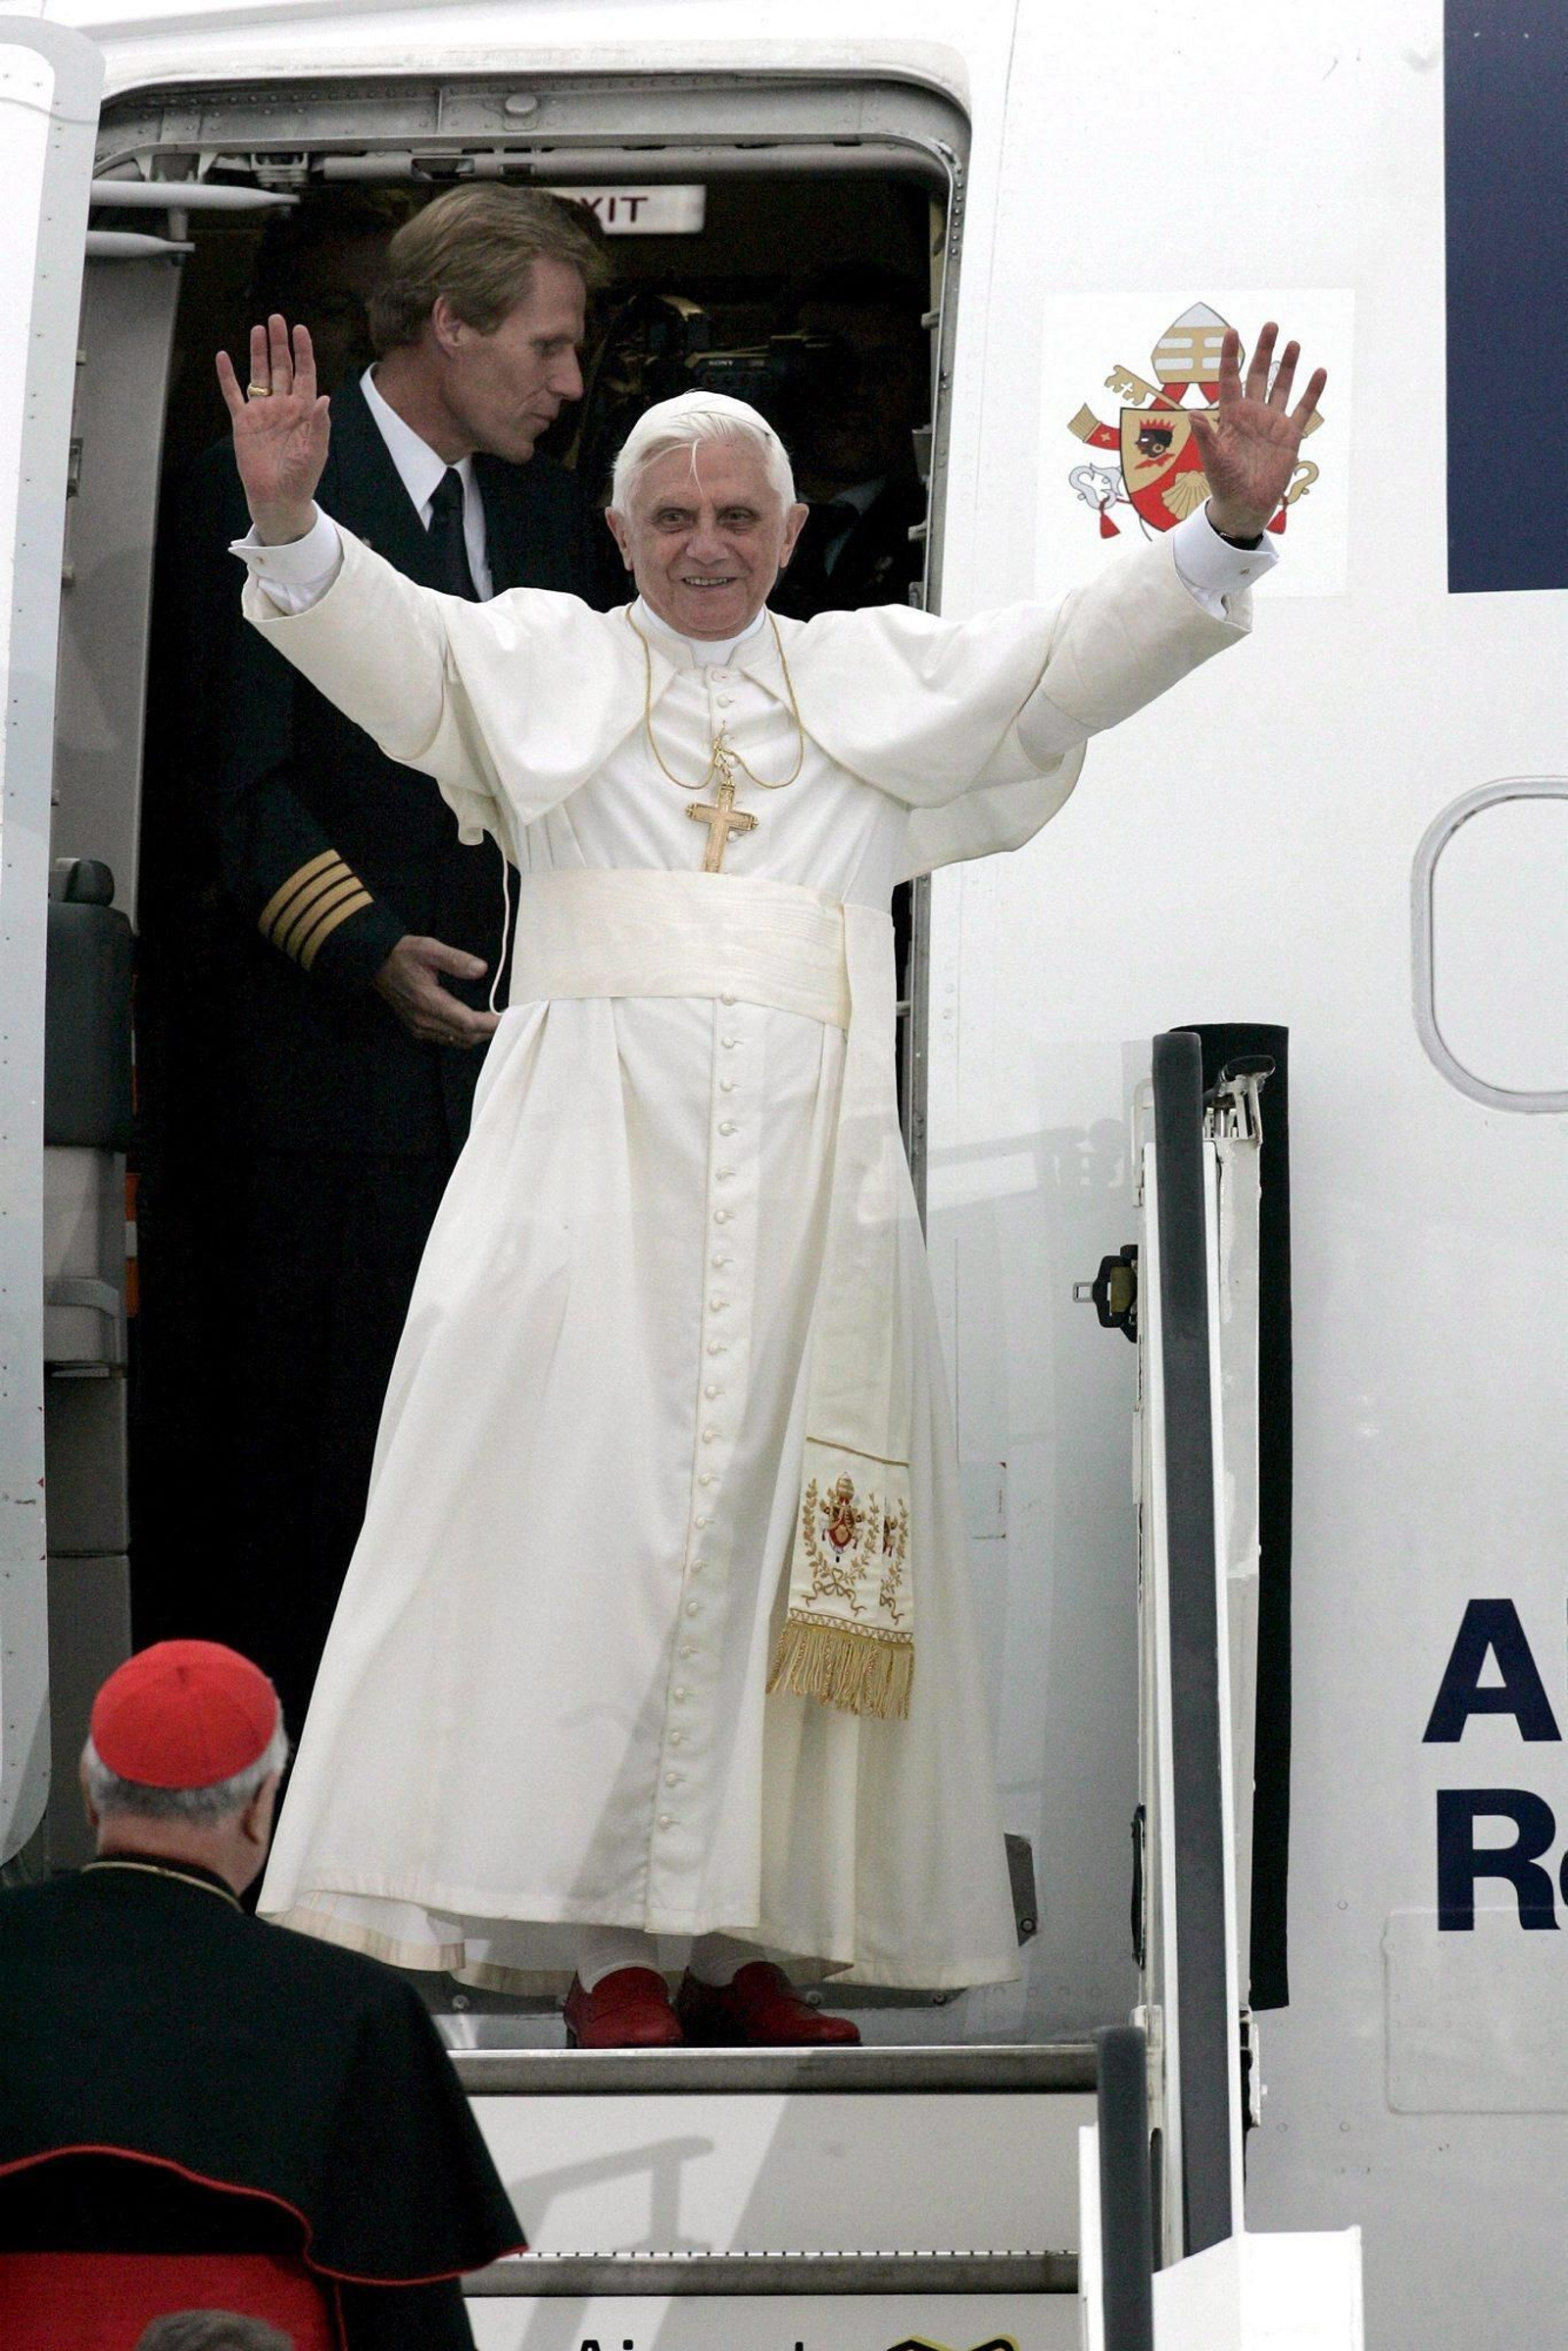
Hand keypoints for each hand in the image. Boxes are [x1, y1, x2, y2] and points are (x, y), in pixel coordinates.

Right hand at [216, 315, 330, 543]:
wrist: (278, 499)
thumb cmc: (301, 478)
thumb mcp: (315, 452)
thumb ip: (319, 425)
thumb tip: (324, 398)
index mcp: (303, 411)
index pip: (304, 373)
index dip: (303, 351)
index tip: (300, 330)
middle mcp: (283, 406)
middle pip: (281, 367)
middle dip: (279, 343)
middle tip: (276, 319)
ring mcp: (262, 412)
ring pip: (259, 374)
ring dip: (258, 352)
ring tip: (258, 329)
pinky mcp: (243, 422)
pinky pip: (233, 394)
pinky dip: (227, 377)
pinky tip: (223, 357)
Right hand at [373, 936, 500, 1048]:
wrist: (377, 963)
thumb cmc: (404, 954)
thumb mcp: (430, 949)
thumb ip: (456, 960)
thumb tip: (481, 970)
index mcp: (428, 1002)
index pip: (467, 1023)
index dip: (490, 1024)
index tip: (509, 1019)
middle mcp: (424, 1021)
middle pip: (465, 1037)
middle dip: (489, 1032)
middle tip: (509, 1021)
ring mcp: (420, 1028)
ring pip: (457, 1041)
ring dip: (478, 1036)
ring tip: (495, 1023)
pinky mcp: (417, 1029)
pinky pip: (447, 1039)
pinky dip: (465, 1036)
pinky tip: (475, 1026)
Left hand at [1189, 323, 1326, 540]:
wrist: (1245, 506)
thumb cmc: (1224, 484)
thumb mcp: (1213, 460)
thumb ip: (1205, 437)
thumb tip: (1192, 415)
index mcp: (1231, 416)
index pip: (1230, 379)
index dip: (1230, 356)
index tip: (1231, 332)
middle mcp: (1252, 414)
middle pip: (1259, 374)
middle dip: (1263, 350)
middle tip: (1270, 325)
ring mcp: (1272, 423)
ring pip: (1281, 386)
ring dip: (1287, 365)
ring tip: (1293, 343)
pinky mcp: (1290, 435)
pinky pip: (1303, 408)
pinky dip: (1312, 391)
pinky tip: (1319, 372)